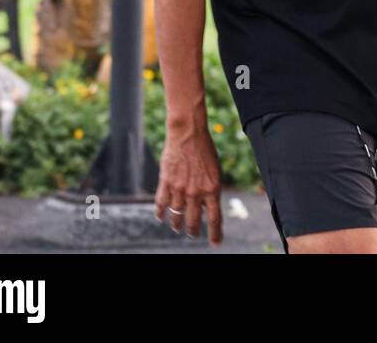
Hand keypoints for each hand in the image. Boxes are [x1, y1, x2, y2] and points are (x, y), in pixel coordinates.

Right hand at [155, 117, 223, 245]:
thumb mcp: (215, 170)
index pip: (215, 218)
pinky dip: (160, 213)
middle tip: (193, 234)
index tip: (216, 243)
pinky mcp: (166, 183)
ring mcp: (180, 189)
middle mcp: (196, 192)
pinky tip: (161, 217)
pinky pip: (161, 204)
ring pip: (176, 216)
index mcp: (213, 189)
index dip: (215, 233)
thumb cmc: (205, 150)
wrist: (188, 133)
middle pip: (194, 221)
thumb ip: (211, 188)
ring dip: (177, 224)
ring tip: (177, 228)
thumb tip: (208, 204)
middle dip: (193, 231)